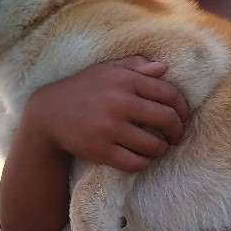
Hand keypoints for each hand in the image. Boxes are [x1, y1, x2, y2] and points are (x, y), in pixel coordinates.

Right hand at [29, 57, 189, 171]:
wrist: (47, 114)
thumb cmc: (81, 90)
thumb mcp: (105, 71)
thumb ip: (135, 66)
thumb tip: (163, 69)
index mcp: (125, 80)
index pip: (169, 95)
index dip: (183, 108)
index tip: (183, 117)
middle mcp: (119, 103)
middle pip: (167, 120)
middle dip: (177, 131)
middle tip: (175, 136)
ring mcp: (110, 128)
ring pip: (153, 145)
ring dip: (161, 149)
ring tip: (158, 148)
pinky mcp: (101, 151)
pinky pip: (135, 163)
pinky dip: (144, 163)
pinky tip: (142, 158)